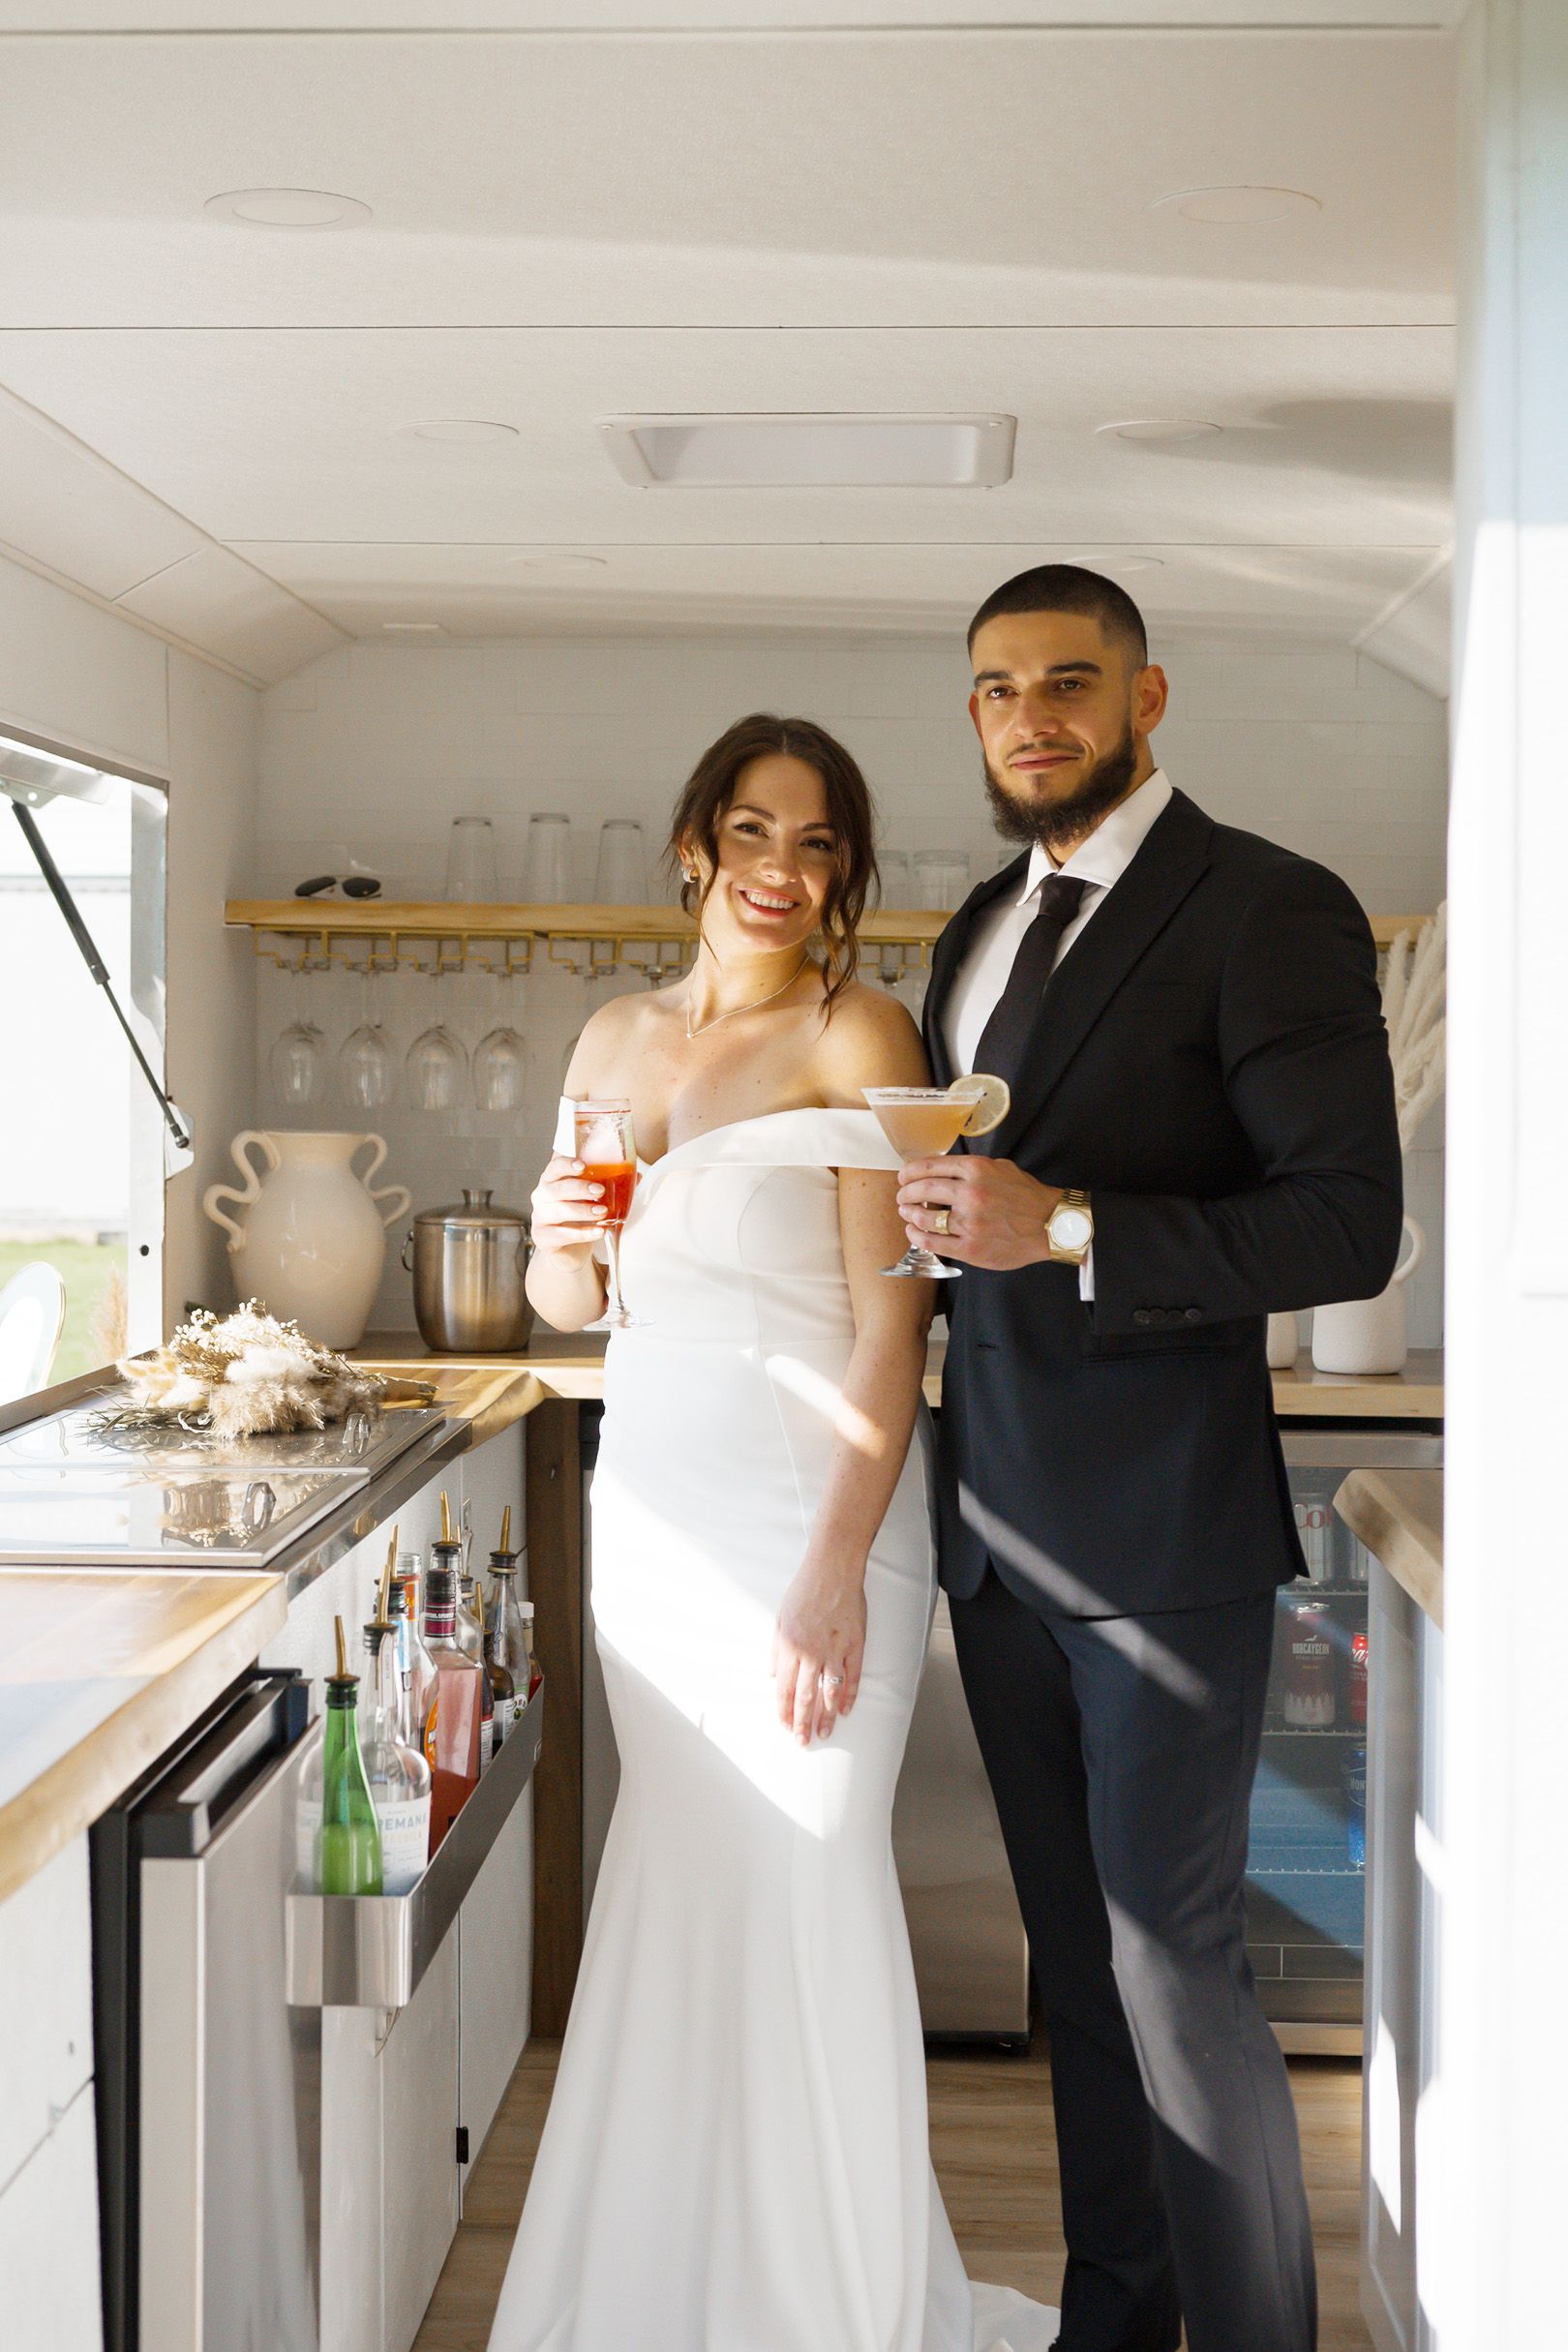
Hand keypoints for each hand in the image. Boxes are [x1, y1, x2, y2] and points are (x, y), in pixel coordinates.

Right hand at [529, 1154, 606, 1258]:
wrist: (569, 1249)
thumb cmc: (579, 1217)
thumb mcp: (592, 1199)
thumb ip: (610, 1185)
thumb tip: (636, 1175)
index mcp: (552, 1181)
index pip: (554, 1167)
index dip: (566, 1165)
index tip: (583, 1165)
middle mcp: (542, 1196)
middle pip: (554, 1188)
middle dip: (578, 1188)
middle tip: (600, 1190)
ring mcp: (540, 1217)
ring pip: (558, 1211)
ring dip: (582, 1211)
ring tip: (603, 1212)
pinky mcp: (543, 1237)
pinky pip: (560, 1234)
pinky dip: (581, 1233)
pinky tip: (598, 1232)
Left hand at [771, 1560, 866, 1745]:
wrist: (832, 1569)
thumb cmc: (804, 1590)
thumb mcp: (779, 1619)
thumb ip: (776, 1651)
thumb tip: (774, 1677)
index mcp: (788, 1646)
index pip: (785, 1688)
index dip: (785, 1711)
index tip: (785, 1726)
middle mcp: (810, 1652)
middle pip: (805, 1696)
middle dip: (802, 1723)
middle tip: (803, 1742)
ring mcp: (834, 1649)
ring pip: (829, 1692)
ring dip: (826, 1716)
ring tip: (824, 1734)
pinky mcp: (855, 1644)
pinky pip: (852, 1677)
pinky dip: (849, 1696)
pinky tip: (845, 1710)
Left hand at [896, 1155, 1063, 1271]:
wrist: (1051, 1225)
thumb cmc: (1028, 1197)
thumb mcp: (1002, 1168)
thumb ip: (972, 1168)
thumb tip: (942, 1171)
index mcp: (977, 1169)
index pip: (930, 1166)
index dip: (910, 1171)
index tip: (903, 1176)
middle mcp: (970, 1194)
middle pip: (922, 1190)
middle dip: (906, 1192)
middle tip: (902, 1195)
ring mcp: (969, 1223)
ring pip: (925, 1217)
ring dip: (909, 1214)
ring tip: (906, 1212)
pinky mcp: (970, 1248)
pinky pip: (933, 1242)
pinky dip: (917, 1236)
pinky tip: (913, 1232)